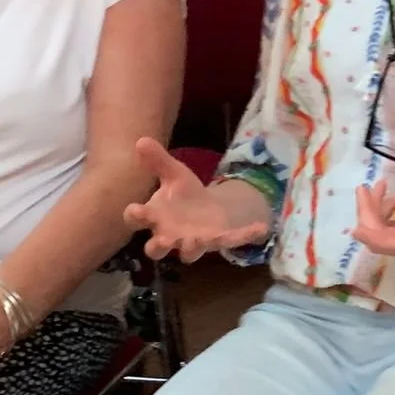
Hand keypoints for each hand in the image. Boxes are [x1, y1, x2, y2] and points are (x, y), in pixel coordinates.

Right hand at [123, 137, 270, 261]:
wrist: (208, 208)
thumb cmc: (184, 195)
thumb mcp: (174, 174)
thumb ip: (158, 161)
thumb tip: (141, 140)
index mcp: (155, 216)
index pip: (136, 220)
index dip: (134, 217)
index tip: (135, 210)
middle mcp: (169, 235)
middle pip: (156, 248)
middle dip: (158, 246)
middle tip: (162, 240)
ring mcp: (193, 241)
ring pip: (188, 253)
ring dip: (192, 247)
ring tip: (199, 239)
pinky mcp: (218, 241)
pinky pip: (231, 241)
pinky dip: (245, 235)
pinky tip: (260, 228)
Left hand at [353, 167, 394, 257]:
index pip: (387, 244)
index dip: (369, 236)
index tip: (355, 226)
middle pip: (377, 238)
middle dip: (366, 215)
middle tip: (364, 189)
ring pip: (378, 232)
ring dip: (370, 211)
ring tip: (374, 186)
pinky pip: (384, 225)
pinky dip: (378, 210)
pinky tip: (382, 191)